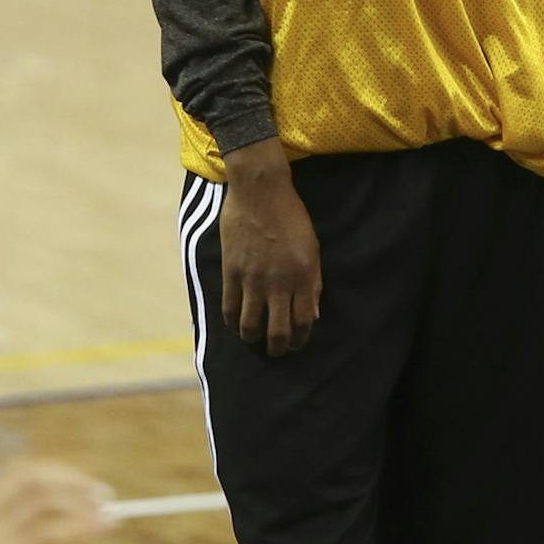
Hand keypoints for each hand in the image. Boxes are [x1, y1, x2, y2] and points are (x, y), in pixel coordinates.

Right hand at [219, 139, 320, 356]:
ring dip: (253, 338)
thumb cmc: (292, 217)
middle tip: (277, 351)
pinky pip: (229, 306)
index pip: (303, 321)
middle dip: (278, 347)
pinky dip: (231, 321)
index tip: (297, 344)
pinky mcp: (231, 271)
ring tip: (254, 340)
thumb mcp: (312, 248)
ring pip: (250, 324)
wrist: (260, 192)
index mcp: (303, 276)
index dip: (300, 339)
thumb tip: (312, 315)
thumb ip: (313, 282)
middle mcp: (278, 282)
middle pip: (278, 330)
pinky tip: (234, 325)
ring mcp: (252, 278)